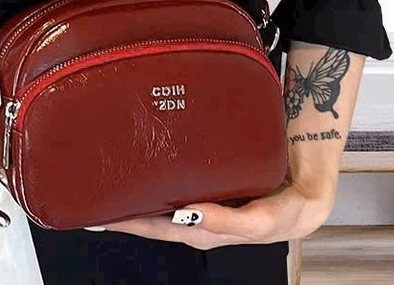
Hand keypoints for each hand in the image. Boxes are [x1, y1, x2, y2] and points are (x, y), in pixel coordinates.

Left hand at [96, 175, 335, 250]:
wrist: (302, 193)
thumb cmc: (281, 212)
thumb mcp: (259, 221)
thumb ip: (228, 221)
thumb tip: (192, 214)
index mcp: (202, 229)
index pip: (154, 227)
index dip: (126, 222)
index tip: (98, 214)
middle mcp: (194, 216)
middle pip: (148, 215)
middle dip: (120, 209)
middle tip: (90, 192)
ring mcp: (197, 200)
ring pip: (158, 198)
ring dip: (134, 191)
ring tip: (107, 178)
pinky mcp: (205, 183)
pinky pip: (174, 181)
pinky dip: (155, 177)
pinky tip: (143, 164)